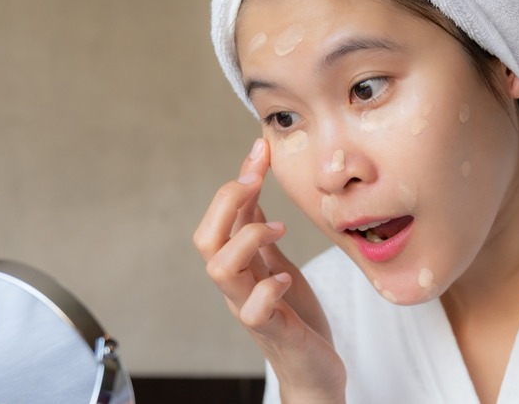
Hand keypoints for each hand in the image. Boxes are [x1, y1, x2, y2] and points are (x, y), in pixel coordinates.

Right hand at [194, 138, 345, 402]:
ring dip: (246, 239)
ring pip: (219, 270)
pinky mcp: (272, 331)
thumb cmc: (294, 316)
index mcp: (240, 265)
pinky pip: (253, 310)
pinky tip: (285, 278)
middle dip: (226, 202)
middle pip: (206, 240)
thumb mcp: (277, 262)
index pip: (222, 216)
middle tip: (256, 181)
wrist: (312, 369)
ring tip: (279, 229)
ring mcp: (250, 307)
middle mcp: (237, 285)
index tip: (261, 148)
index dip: (239, 178)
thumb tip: (250, 188)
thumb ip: (259, 231)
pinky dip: (267, 288)